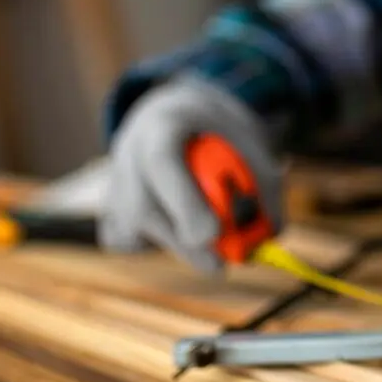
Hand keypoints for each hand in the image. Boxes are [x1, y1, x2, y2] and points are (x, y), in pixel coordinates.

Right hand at [103, 75, 284, 272]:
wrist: (175, 115)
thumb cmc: (217, 130)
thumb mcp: (250, 141)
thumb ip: (265, 183)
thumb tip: (271, 233)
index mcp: (163, 124)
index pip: (162, 161)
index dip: (185, 202)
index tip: (212, 236)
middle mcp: (129, 152)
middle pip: (143, 209)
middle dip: (183, 244)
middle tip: (219, 266)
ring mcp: (114, 180)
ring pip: (132, 231)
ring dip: (174, 242)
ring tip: (201, 220)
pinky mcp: (110, 206)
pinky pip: (124, 241)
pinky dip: (154, 244)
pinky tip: (174, 221)